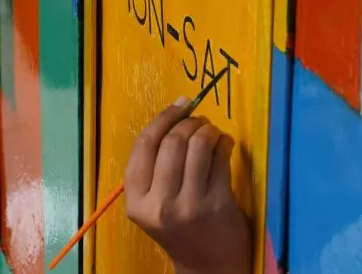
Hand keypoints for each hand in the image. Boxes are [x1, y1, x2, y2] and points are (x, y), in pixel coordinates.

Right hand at [124, 102, 251, 273]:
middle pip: (172, 142)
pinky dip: (224, 143)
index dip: (163, 118)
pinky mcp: (217, 205)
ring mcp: (189, 205)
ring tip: (213, 132)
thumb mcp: (153, 205)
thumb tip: (175, 114)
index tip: (179, 105)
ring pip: (197, 146)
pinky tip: (225, 145)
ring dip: (208, 130)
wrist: (208, 269)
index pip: (144, 145)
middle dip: (189, 123)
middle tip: (200, 121)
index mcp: (136, 201)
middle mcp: (159, 204)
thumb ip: (155, 169)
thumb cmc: (180, 230)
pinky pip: (220, 159)